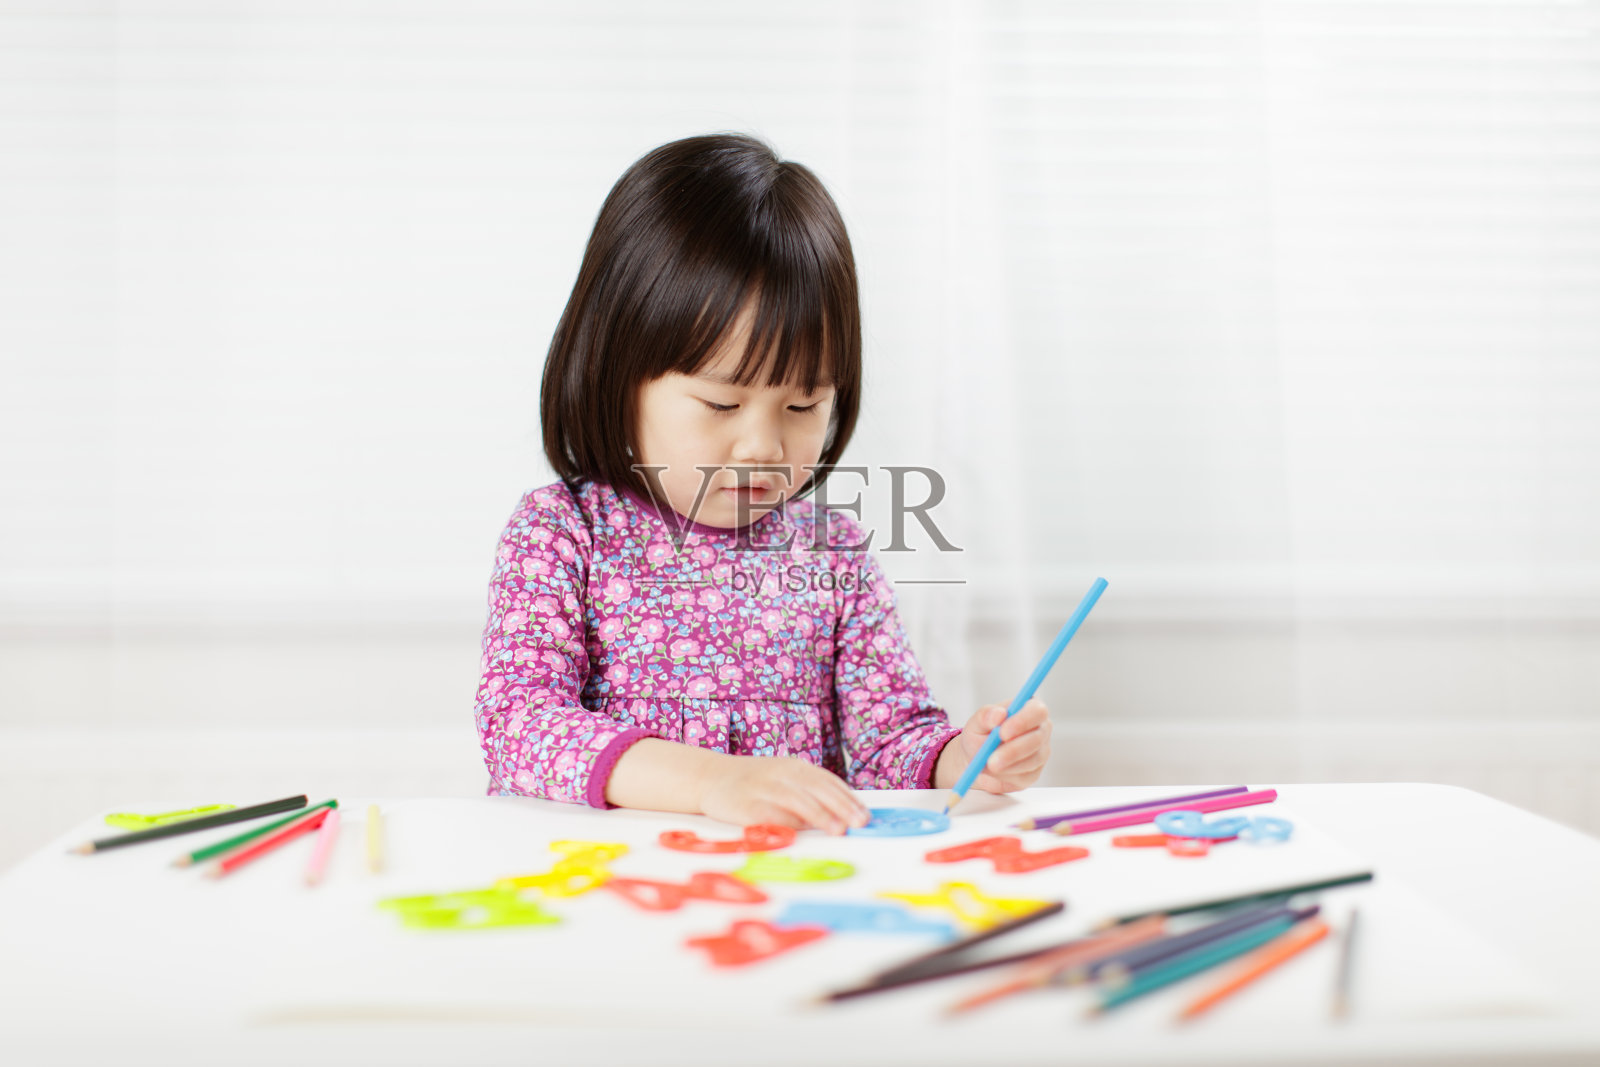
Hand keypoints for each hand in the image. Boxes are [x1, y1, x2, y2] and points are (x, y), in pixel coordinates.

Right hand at [698, 755, 870, 835]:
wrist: (710, 777)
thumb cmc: (755, 782)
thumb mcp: (784, 778)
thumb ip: (810, 792)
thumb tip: (844, 814)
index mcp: (794, 766)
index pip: (827, 781)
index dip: (847, 798)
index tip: (864, 815)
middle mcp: (780, 774)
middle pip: (816, 789)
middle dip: (840, 807)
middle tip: (858, 823)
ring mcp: (762, 788)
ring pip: (796, 800)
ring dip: (820, 815)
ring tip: (838, 830)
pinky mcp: (745, 805)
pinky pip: (770, 814)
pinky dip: (787, 822)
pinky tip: (802, 831)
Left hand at [936, 697, 1051, 793]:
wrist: (975, 760)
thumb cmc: (979, 736)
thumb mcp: (976, 723)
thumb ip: (985, 716)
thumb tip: (999, 714)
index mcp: (1029, 709)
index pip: (1037, 711)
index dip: (1023, 721)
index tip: (1002, 733)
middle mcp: (1040, 730)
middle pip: (1037, 738)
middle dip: (1014, 750)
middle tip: (992, 760)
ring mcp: (1040, 752)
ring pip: (1032, 760)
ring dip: (1008, 765)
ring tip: (988, 766)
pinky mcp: (1034, 773)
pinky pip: (1025, 776)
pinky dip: (1006, 776)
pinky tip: (994, 773)